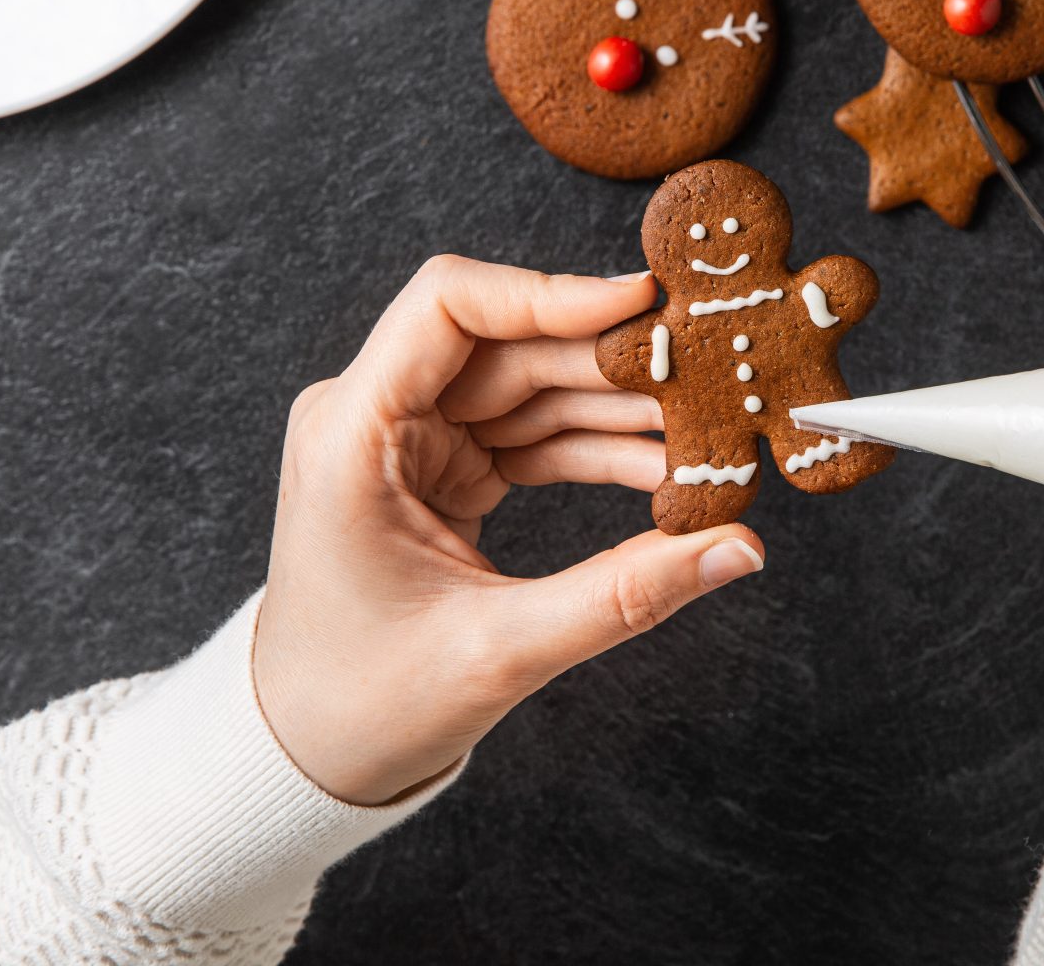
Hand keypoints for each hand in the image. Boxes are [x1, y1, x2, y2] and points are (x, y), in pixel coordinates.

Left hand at [251, 256, 765, 804]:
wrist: (306, 752)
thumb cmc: (363, 703)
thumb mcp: (501, 649)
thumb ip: (627, 593)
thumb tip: (737, 547)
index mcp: (352, 433)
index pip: (449, 306)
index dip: (547, 292)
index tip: (638, 304)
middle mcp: (373, 416)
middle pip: (510, 346)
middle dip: (611, 361)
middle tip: (705, 375)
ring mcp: (408, 440)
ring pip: (531, 387)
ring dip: (617, 407)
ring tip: (702, 429)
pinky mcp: (440, 468)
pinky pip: (530, 434)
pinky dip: (596, 447)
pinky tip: (663, 466)